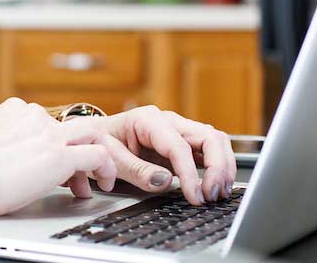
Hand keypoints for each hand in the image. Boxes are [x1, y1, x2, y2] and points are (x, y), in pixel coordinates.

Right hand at [0, 98, 117, 221]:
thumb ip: (14, 141)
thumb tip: (28, 161)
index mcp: (15, 109)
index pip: (50, 121)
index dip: (58, 145)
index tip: (57, 166)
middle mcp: (34, 114)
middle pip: (74, 123)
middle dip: (83, 147)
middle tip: (84, 170)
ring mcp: (48, 133)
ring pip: (92, 133)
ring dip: (99, 156)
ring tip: (100, 180)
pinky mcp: (59, 155)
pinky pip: (98, 155)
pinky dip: (106, 169)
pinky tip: (103, 183)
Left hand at [63, 105, 236, 205]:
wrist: (94, 136)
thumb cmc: (99, 142)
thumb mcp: (110, 157)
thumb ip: (136, 170)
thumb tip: (165, 182)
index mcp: (148, 120)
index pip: (179, 146)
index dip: (190, 173)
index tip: (195, 197)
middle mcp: (169, 121)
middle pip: (209, 137)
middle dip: (217, 167)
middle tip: (210, 195)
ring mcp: (178, 131)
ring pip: (215, 141)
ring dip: (222, 167)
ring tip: (217, 194)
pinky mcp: (183, 144)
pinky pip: (209, 151)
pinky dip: (217, 168)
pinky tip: (215, 187)